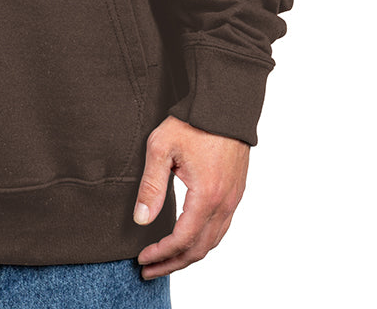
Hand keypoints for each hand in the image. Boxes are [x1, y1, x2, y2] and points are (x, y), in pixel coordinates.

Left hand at [132, 115, 248, 278]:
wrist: (223, 105)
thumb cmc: (191, 123)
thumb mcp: (161, 148)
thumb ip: (151, 186)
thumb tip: (141, 220)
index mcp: (206, 196)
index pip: (182, 240)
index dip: (161, 254)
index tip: (141, 259)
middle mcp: (224, 204)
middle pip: (199, 249)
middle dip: (173, 264)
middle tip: (150, 271)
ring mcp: (233, 199)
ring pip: (213, 241)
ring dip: (188, 256)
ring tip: (166, 261)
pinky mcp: (235, 193)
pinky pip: (221, 228)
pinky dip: (203, 242)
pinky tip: (188, 241)